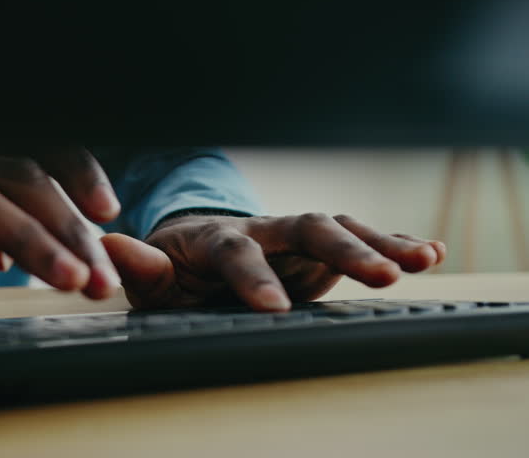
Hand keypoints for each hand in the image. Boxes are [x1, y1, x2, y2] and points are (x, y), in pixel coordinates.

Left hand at [101, 213, 445, 310]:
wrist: (196, 253)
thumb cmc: (174, 271)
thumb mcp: (152, 277)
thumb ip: (139, 266)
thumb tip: (108, 246)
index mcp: (215, 237)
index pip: (238, 251)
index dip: (256, 277)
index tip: (275, 309)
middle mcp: (261, 229)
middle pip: (306, 226)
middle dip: (344, 250)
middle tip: (382, 275)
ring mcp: (292, 236)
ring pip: (339, 227)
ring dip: (380, 242)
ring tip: (420, 260)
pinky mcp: (315, 249)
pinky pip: (355, 237)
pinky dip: (391, 242)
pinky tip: (428, 253)